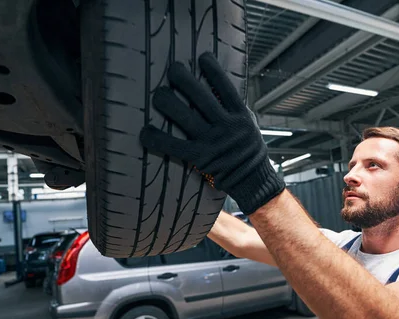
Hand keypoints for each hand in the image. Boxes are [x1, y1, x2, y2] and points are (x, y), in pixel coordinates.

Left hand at [139, 52, 284, 214]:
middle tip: (172, 69)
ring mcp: (213, 142)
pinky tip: (145, 131)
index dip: (214, 70)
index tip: (202, 57)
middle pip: (201, 97)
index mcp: (240, 116)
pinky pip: (174, 146)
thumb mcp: (249, 125)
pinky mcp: (201, 158)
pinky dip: (158, 138)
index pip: (226, 88)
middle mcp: (227, 126)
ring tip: (157, 94)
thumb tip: (219, 87)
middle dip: (184, 80)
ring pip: (185, 117)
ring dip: (168, 103)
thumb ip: (235, 108)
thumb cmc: (248, 150)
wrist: (253, 181)